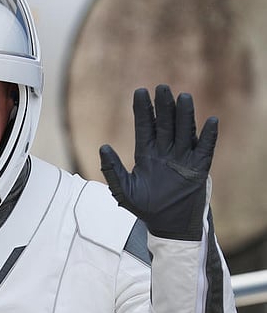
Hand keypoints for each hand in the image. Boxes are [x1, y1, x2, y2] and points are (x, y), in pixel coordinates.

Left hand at [99, 84, 216, 240]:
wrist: (167, 225)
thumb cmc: (145, 208)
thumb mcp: (123, 190)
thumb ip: (112, 169)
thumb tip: (102, 147)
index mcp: (147, 154)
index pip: (145, 126)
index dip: (143, 110)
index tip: (140, 91)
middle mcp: (165, 152)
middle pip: (165, 123)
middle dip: (163, 106)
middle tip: (161, 88)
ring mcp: (183, 158)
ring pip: (184, 130)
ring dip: (184, 114)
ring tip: (182, 96)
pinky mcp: (199, 167)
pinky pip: (205, 148)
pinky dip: (208, 136)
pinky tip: (211, 122)